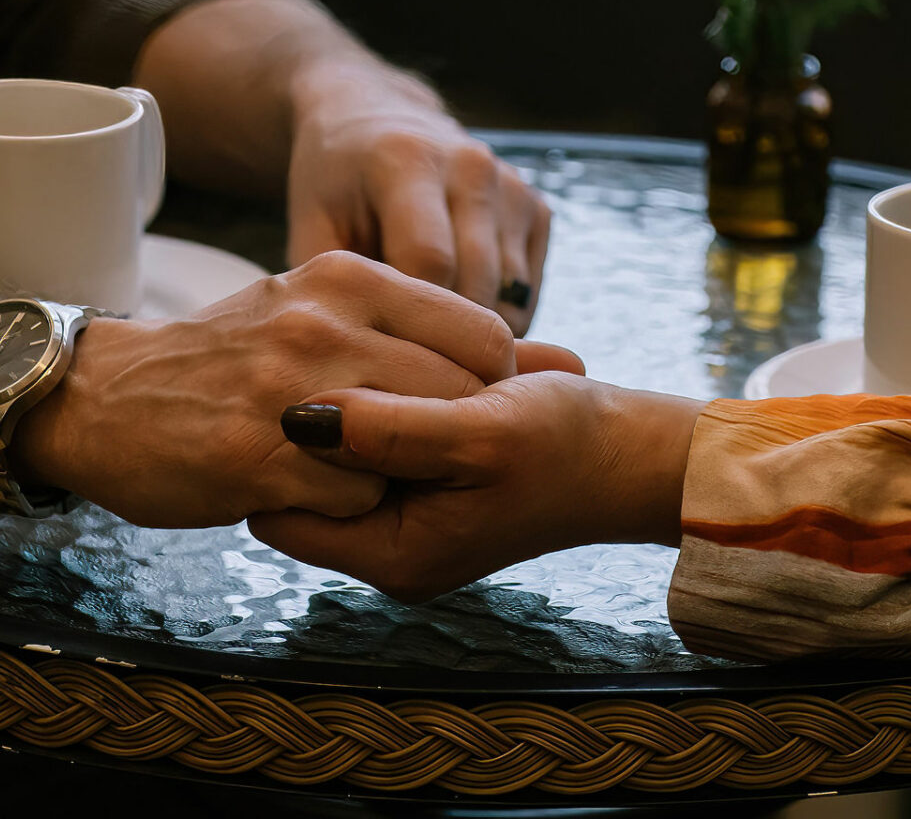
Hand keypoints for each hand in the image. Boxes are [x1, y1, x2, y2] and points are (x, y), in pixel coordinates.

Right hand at [11, 251, 551, 528]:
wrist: (102, 398)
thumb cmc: (230, 359)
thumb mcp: (324, 312)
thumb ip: (430, 331)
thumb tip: (563, 358)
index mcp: (347, 277)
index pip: (485, 334)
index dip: (484, 387)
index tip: (449, 408)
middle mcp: (324, 322)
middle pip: (459, 395)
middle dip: (447, 434)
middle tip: (400, 446)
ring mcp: (289, 391)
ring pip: (412, 448)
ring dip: (395, 472)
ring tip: (347, 463)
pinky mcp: (256, 458)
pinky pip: (356, 500)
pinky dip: (346, 508)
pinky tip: (302, 489)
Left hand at [249, 372, 703, 602]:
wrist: (637, 449)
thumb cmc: (571, 446)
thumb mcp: (482, 430)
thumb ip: (389, 428)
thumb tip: (296, 415)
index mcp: (392, 553)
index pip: (275, 514)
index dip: (273, 451)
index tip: (294, 386)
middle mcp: (388, 541)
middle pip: (300, 480)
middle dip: (318, 417)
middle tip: (344, 357)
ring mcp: (406, 508)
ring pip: (337, 447)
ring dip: (359, 394)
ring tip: (398, 358)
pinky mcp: (424, 474)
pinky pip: (377, 432)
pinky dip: (391, 393)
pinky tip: (424, 362)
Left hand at [287, 61, 550, 335]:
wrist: (375, 120)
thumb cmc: (334, 182)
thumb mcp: (310, 226)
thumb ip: (336, 288)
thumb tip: (363, 362)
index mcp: (408, 160)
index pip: (430, 261)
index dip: (408, 321)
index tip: (382, 357)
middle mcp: (472, 166)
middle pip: (478, 283)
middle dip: (444, 338)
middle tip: (406, 372)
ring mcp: (512, 185)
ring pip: (510, 295)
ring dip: (473, 333)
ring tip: (428, 346)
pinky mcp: (536, 207)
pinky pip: (527, 290)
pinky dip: (496, 317)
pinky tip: (454, 317)